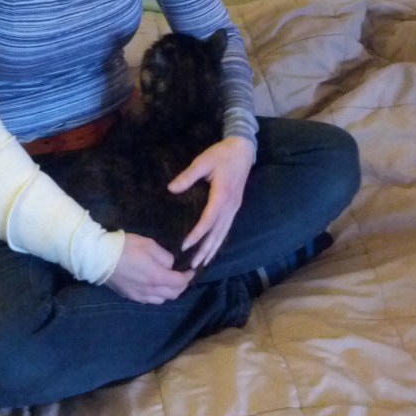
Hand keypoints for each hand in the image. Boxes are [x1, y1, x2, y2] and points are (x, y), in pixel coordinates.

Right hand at [106, 233, 194, 303]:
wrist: (100, 257)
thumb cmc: (126, 247)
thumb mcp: (149, 245)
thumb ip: (164, 256)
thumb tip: (170, 265)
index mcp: (157, 277)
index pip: (180, 282)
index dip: (189, 277)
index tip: (192, 270)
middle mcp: (150, 291)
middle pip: (173, 294)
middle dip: (182, 286)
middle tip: (183, 276)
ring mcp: (139, 296)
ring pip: (162, 300)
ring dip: (170, 292)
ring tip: (169, 282)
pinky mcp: (130, 297)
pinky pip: (150, 300)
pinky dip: (157, 295)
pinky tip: (155, 286)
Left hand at [168, 136, 254, 269]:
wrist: (243, 150)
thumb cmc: (221, 154)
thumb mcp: (203, 161)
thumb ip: (188, 176)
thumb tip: (171, 189)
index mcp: (222, 195)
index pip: (208, 221)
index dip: (197, 235)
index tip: (185, 245)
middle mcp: (230, 206)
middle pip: (217, 233)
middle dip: (205, 250)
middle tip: (193, 266)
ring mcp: (234, 208)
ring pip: (224, 233)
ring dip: (213, 249)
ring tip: (202, 263)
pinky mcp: (235, 207)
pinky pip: (226, 228)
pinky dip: (219, 241)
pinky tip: (212, 249)